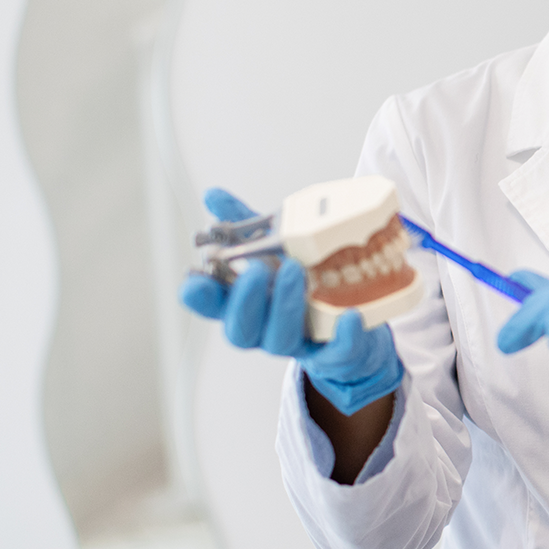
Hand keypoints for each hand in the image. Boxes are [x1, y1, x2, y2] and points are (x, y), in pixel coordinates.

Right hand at [180, 188, 402, 414]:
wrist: (354, 320)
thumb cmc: (304, 283)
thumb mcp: (275, 250)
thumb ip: (245, 227)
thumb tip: (213, 195)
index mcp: (247, 304)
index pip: (212, 306)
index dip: (200, 297)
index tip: (193, 280)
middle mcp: (266, 327)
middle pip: (241, 329)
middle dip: (245, 299)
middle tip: (257, 269)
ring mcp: (300, 341)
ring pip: (281, 339)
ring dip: (285, 306)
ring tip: (296, 271)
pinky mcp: (336, 352)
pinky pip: (337, 352)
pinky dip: (343, 335)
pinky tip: (350, 315)